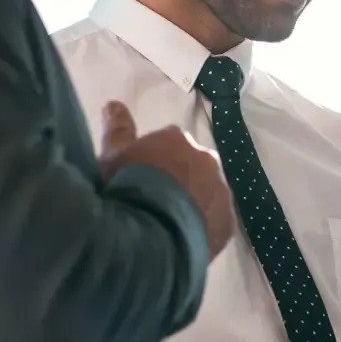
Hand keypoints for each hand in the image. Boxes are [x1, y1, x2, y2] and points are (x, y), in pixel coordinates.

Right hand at [97, 101, 236, 255]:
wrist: (148, 232)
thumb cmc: (127, 188)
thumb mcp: (112, 157)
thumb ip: (117, 129)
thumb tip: (114, 103)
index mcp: (177, 139)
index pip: (168, 143)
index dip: (155, 161)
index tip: (142, 178)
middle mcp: (206, 158)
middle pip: (192, 166)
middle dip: (179, 179)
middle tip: (156, 202)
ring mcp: (221, 190)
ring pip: (208, 193)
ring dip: (194, 203)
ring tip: (169, 224)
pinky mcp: (228, 222)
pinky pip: (217, 221)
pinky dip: (204, 227)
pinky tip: (184, 238)